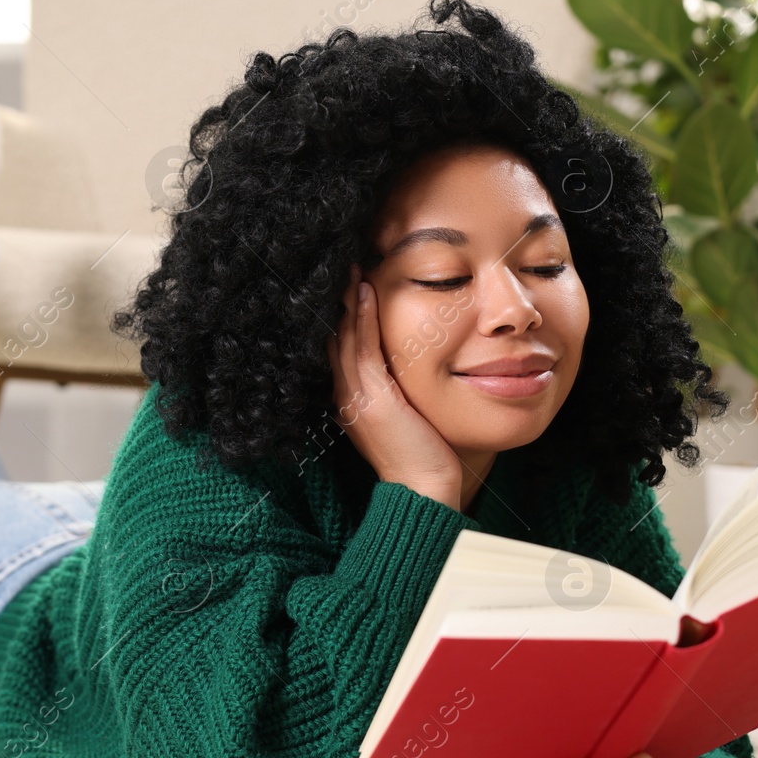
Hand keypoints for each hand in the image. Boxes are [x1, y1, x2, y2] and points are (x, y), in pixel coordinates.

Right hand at [326, 263, 461, 508]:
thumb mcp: (404, 416)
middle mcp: (345, 396)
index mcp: (350, 400)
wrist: (423, 490)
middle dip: (338, 302)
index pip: (339, 348)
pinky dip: (363, 318)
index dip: (341, 317)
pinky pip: (362, 349)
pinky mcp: (373, 399)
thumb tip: (406, 366)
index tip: (347, 286)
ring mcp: (355, 397)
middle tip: (343, 266)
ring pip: (344, 338)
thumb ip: (396, 391)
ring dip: (348, 301)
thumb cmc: (423, 456)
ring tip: (351, 268)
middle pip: (335, 337)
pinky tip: (366, 292)